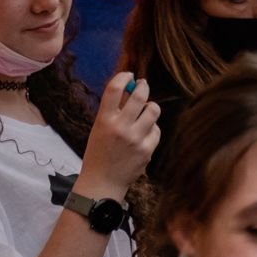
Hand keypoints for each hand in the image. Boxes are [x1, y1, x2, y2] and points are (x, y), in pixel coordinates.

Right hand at [77, 71, 159, 200]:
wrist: (102, 182)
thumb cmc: (99, 153)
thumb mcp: (99, 129)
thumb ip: (113, 110)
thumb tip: (129, 87)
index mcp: (104, 121)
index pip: (114, 90)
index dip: (123, 77)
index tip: (129, 74)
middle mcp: (120, 127)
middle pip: (139, 96)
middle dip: (143, 86)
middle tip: (142, 85)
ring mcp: (136, 138)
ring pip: (153, 110)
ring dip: (149, 108)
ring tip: (143, 113)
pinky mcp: (147, 149)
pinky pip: (156, 130)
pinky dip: (151, 129)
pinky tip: (143, 135)